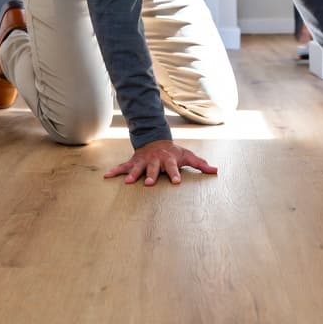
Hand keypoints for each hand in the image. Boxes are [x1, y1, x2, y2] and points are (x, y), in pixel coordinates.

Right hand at [103, 140, 217, 185]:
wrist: (156, 140)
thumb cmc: (174, 152)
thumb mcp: (188, 156)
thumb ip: (200, 164)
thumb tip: (215, 171)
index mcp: (169, 159)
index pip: (173, 167)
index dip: (175, 174)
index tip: (176, 182)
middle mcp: (155, 160)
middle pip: (153, 168)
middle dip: (150, 175)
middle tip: (148, 183)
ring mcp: (143, 161)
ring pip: (137, 168)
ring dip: (132, 174)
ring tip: (127, 182)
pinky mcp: (133, 162)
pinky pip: (123, 166)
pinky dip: (115, 171)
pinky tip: (107, 176)